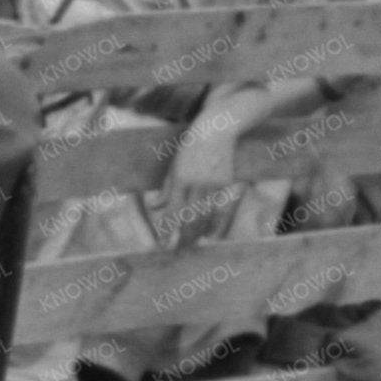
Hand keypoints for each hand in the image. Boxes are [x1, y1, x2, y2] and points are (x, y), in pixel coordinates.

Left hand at [161, 110, 247, 235]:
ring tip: (192, 244)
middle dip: (184, 236)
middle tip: (178, 250)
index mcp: (180, 178)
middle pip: (190, 217)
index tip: (164, 244)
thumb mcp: (173, 166)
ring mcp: (213, 183)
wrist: (216, 130)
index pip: (173, 210)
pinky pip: (220, 209)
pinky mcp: (225, 183)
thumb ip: (165, 189)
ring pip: (205, 215)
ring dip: (198, 233)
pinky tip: (211, 235)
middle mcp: (197, 182)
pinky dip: (216, 224)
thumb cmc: (190, 148)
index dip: (169, 230)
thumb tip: (155, 208)